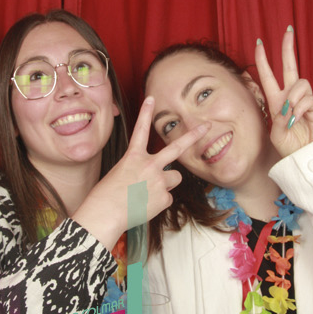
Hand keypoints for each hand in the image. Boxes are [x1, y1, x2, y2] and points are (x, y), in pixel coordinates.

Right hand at [73, 97, 200, 247]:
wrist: (105, 214)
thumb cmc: (105, 197)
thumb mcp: (119, 175)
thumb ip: (138, 170)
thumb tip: (153, 179)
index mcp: (133, 157)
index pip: (140, 130)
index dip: (146, 113)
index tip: (151, 99)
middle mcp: (149, 165)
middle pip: (177, 148)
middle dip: (194, 135)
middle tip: (207, 126)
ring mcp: (159, 180)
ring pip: (176, 178)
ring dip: (168, 183)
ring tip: (149, 192)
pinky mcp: (164, 197)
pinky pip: (168, 198)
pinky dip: (159, 202)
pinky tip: (145, 206)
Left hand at [255, 26, 312, 156]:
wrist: (304, 158)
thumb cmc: (289, 147)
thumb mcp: (276, 133)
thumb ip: (279, 119)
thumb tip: (288, 106)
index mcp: (277, 101)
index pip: (268, 76)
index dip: (263, 60)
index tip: (259, 44)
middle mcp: (290, 97)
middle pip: (290, 66)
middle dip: (288, 48)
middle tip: (288, 30)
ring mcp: (304, 100)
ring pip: (300, 83)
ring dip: (293, 96)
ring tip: (291, 113)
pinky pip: (308, 98)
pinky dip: (300, 107)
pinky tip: (298, 117)